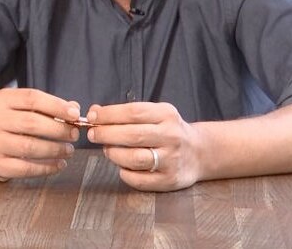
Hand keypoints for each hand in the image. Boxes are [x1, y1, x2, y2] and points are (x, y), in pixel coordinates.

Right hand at [0, 88, 80, 180]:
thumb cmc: (9, 121)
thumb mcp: (22, 107)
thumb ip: (48, 106)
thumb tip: (73, 110)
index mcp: (2, 99)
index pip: (32, 98)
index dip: (56, 106)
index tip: (75, 114)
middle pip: (32, 123)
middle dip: (58, 129)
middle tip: (74, 134)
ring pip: (29, 147)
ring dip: (55, 149)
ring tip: (68, 149)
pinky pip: (25, 168)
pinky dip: (46, 168)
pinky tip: (58, 164)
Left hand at [86, 102, 201, 191]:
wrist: (199, 153)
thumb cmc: (168, 131)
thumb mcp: (154, 114)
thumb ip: (126, 113)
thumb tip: (95, 111)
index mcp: (167, 115)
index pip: (133, 112)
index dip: (109, 114)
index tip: (92, 116)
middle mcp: (171, 136)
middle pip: (132, 135)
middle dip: (106, 134)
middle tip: (92, 134)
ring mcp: (171, 160)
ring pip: (135, 158)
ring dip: (114, 154)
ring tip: (107, 150)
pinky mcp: (169, 180)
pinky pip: (139, 180)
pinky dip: (125, 173)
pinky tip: (122, 166)